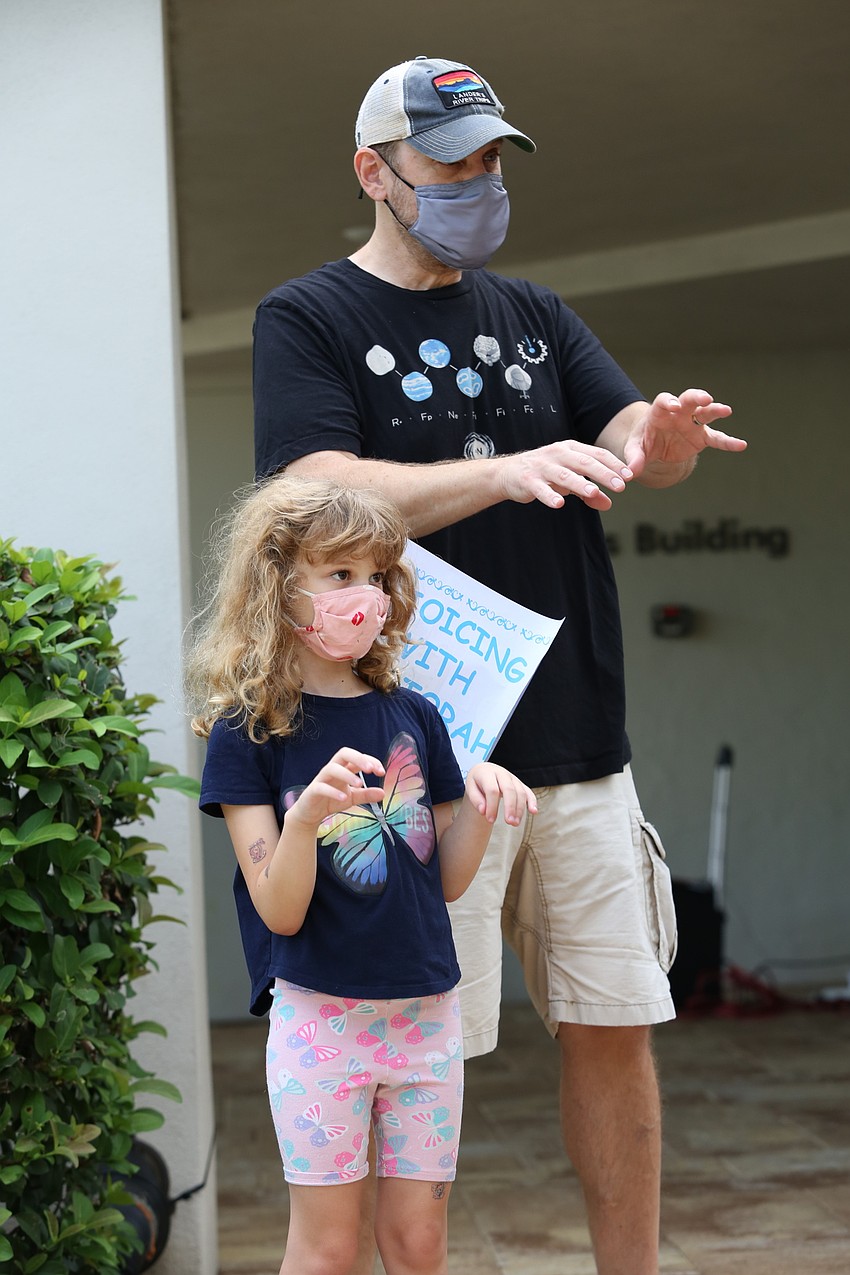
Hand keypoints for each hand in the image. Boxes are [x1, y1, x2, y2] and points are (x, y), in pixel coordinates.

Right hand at [285, 747, 384, 828]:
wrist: (311, 813)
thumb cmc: (332, 800)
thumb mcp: (353, 797)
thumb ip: (366, 794)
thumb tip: (383, 793)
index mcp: (344, 768)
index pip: (358, 757)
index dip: (370, 761)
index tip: (381, 771)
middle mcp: (333, 769)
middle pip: (343, 754)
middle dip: (358, 758)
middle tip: (370, 769)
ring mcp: (322, 778)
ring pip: (332, 768)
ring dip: (347, 775)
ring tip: (360, 784)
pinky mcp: (313, 790)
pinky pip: (322, 787)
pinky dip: (333, 792)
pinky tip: (344, 798)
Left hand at [465, 763, 537, 826]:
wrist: (485, 771)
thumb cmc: (477, 782)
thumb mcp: (470, 788)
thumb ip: (476, 800)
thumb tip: (483, 811)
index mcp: (487, 773)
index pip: (492, 790)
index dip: (492, 806)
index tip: (490, 820)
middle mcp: (502, 773)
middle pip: (509, 789)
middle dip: (510, 807)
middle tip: (509, 822)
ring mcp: (512, 778)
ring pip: (520, 792)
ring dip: (520, 808)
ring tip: (515, 823)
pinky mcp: (520, 784)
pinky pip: (528, 791)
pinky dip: (532, 801)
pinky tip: (533, 811)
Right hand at [498, 439, 634, 511]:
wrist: (508, 473)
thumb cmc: (544, 474)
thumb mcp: (568, 481)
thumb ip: (588, 492)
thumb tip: (608, 504)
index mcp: (570, 449)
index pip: (597, 454)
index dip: (614, 465)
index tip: (630, 476)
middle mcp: (558, 454)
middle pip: (584, 462)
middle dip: (604, 474)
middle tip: (621, 486)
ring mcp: (542, 467)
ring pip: (564, 475)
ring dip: (580, 484)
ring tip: (594, 493)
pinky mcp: (528, 480)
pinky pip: (540, 489)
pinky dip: (549, 495)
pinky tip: (559, 504)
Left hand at [621, 388, 746, 476]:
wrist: (653, 447)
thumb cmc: (643, 443)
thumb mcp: (635, 450)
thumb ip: (634, 459)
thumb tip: (630, 473)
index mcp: (659, 412)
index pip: (663, 402)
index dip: (668, 401)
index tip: (673, 405)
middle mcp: (678, 414)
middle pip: (688, 399)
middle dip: (697, 397)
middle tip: (705, 398)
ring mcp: (692, 423)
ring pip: (705, 412)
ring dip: (715, 410)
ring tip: (726, 410)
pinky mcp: (701, 436)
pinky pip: (716, 438)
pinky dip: (728, 442)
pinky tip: (741, 445)